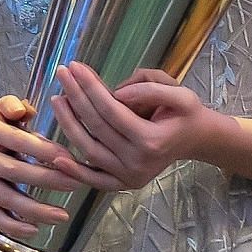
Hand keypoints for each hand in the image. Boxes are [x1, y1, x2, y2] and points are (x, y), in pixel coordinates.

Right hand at [0, 94, 87, 240]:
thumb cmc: (3, 132)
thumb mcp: (4, 111)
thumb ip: (14, 106)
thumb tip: (22, 110)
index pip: (17, 140)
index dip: (44, 150)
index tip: (69, 158)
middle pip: (14, 171)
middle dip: (47, 179)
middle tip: (75, 185)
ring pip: (5, 198)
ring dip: (35, 209)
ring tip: (62, 216)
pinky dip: (13, 226)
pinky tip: (35, 230)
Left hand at [48, 63, 207, 192]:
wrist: (195, 139)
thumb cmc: (186, 114)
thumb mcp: (182, 95)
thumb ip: (152, 90)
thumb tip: (119, 93)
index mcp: (152, 140)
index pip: (111, 110)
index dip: (90, 87)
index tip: (75, 66)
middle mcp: (138, 162)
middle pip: (96, 127)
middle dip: (76, 97)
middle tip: (62, 74)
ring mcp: (128, 176)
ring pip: (89, 149)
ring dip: (68, 124)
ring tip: (58, 98)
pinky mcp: (122, 184)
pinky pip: (92, 178)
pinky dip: (73, 170)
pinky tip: (55, 156)